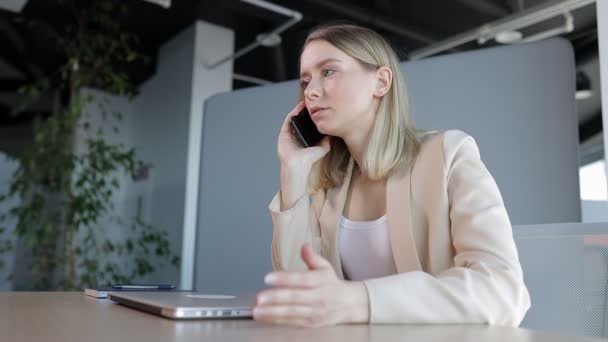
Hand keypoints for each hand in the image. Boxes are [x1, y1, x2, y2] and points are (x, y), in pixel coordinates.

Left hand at [252, 244, 369, 326]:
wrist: (348, 304)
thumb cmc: (331, 284)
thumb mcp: (324, 267)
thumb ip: (312, 257)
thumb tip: (304, 246)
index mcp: (320, 281)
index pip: (301, 279)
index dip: (284, 279)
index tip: (268, 278)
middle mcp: (317, 297)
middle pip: (295, 298)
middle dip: (275, 298)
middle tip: (259, 297)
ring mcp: (314, 312)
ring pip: (291, 312)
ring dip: (272, 312)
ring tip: (256, 310)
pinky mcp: (309, 323)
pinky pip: (291, 322)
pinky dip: (276, 320)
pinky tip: (263, 316)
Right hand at [277, 101, 330, 168]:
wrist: (299, 164)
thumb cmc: (309, 159)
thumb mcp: (323, 149)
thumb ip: (327, 141)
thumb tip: (330, 134)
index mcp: (303, 140)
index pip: (306, 126)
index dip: (311, 118)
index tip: (316, 110)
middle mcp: (296, 136)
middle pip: (299, 121)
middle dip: (304, 112)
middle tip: (310, 104)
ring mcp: (289, 135)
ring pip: (293, 119)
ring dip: (298, 110)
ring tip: (305, 103)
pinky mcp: (283, 133)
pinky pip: (288, 121)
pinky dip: (293, 113)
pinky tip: (299, 107)